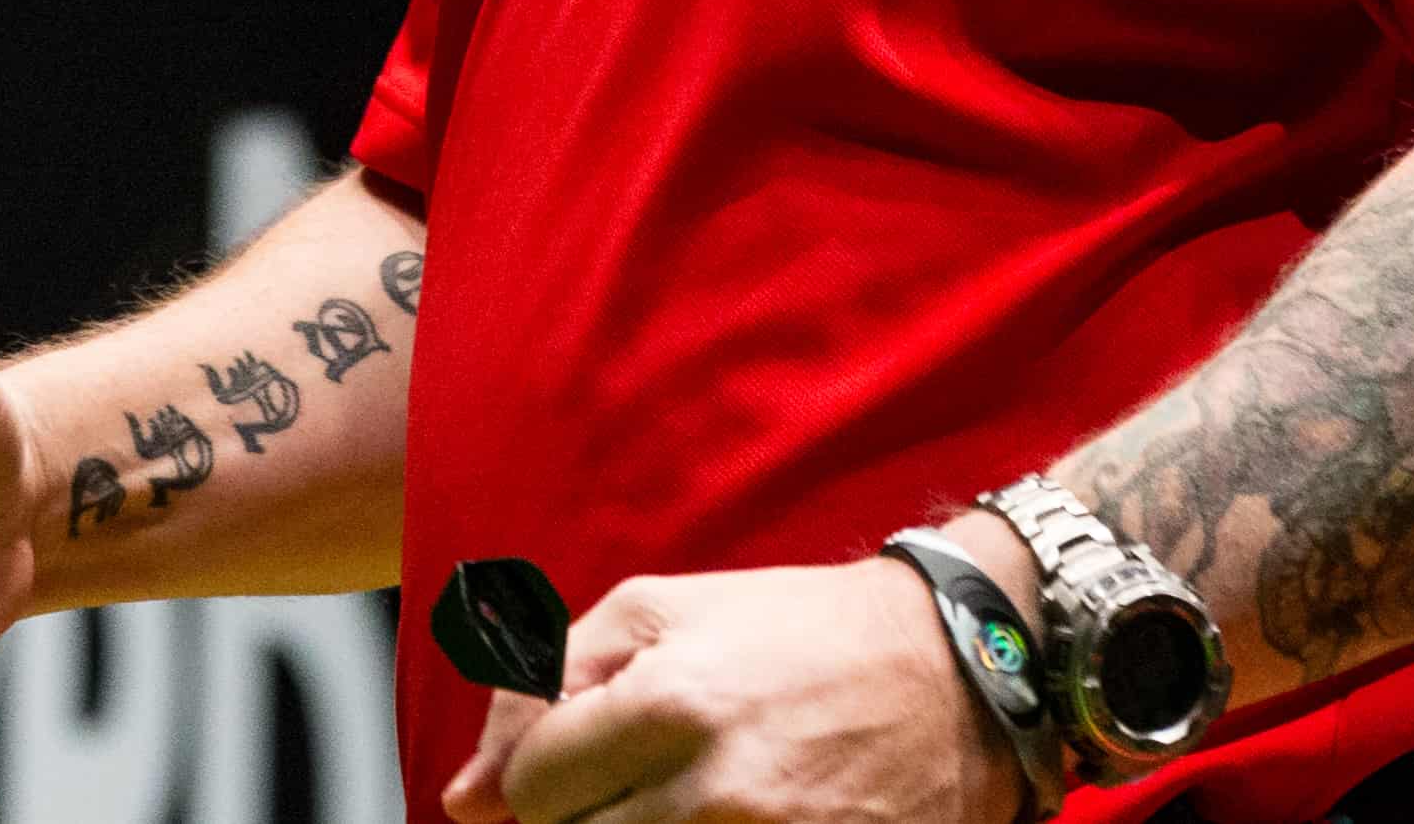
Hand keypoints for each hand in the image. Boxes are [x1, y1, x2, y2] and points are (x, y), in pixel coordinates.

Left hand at [441, 555, 1022, 823]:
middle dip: (582, 818)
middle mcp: (713, 792)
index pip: (533, 788)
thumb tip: (462, 799)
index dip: (541, 775)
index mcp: (670, 702)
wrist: (951, 674)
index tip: (583, 757)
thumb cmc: (791, 631)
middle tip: (635, 783)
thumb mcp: (661, 611)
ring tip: (676, 800)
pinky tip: (719, 819)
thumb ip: (545, 683)